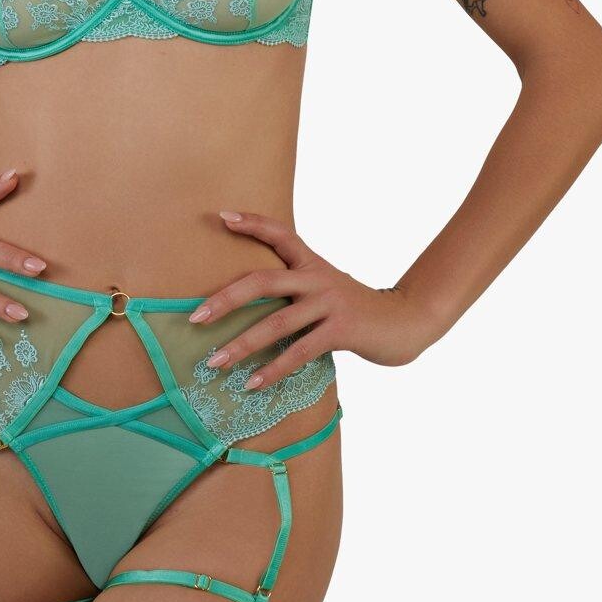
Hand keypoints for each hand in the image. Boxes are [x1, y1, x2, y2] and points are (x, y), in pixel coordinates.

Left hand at [188, 209, 444, 387]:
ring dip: (242, 345)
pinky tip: (252, 384)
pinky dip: (273, 370)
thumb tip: (248, 308)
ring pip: (277, 323)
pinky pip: (300, 351)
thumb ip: (295, 290)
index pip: (280, 233)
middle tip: (195, 318)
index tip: (222, 217)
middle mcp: (318, 277)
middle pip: (264, 281)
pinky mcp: (342, 330)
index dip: (252, 223)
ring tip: (215, 363)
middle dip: (226, 299)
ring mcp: (330, 303)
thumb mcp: (326, 289)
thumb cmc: (355, 310)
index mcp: (312, 263)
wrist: (406, 322)